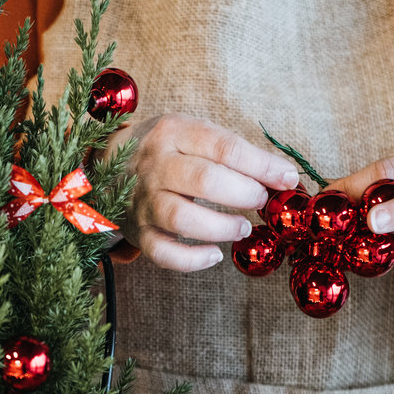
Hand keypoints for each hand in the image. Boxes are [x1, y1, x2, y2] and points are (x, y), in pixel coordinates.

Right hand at [107, 113, 300, 271]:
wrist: (105, 169)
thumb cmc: (164, 152)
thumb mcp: (190, 134)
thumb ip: (231, 151)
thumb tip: (282, 175)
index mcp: (173, 132)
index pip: (224, 147)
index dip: (261, 165)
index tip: (287, 178)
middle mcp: (155, 165)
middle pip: (205, 180)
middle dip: (243, 193)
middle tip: (260, 200)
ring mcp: (144, 201)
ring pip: (182, 218)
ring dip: (221, 227)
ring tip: (242, 228)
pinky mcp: (139, 232)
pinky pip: (163, 253)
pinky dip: (191, 260)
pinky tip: (214, 255)